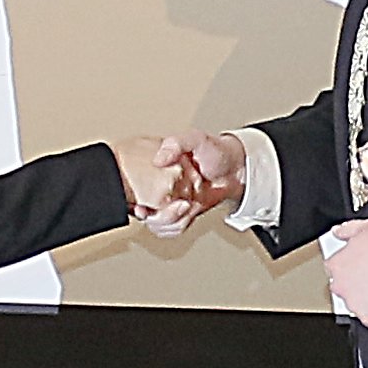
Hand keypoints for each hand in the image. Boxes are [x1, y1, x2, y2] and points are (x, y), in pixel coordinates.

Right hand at [119, 130, 239, 238]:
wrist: (236, 168)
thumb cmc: (215, 151)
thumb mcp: (196, 139)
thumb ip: (176, 143)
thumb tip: (158, 160)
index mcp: (154, 168)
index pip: (130, 188)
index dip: (132, 201)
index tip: (141, 207)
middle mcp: (157, 187)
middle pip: (142, 211)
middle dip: (159, 215)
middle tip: (180, 204)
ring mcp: (167, 202)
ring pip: (156, 223)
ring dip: (173, 220)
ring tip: (189, 205)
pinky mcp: (179, 214)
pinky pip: (170, 229)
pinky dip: (179, 225)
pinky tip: (189, 213)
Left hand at [321, 218, 367, 328]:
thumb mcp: (367, 227)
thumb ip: (347, 230)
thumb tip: (337, 231)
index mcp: (337, 264)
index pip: (333, 267)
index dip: (349, 264)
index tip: (361, 263)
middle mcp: (341, 286)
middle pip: (342, 287)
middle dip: (354, 282)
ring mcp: (354, 304)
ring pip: (355, 303)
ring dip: (366, 297)